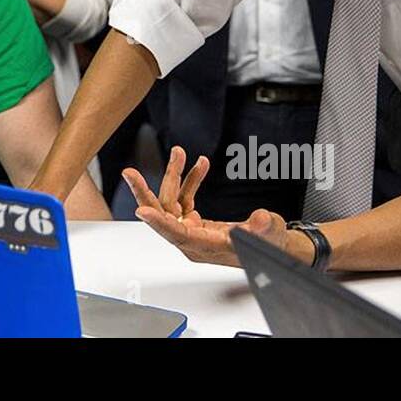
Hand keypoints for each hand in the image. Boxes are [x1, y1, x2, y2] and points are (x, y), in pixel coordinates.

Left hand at [123, 145, 289, 266]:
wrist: (270, 243)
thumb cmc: (269, 244)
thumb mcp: (270, 234)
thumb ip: (263, 228)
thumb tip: (259, 220)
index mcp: (205, 247)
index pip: (176, 235)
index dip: (159, 222)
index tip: (142, 210)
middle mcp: (193, 240)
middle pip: (162, 215)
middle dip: (146, 192)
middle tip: (130, 173)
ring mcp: (192, 230)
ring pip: (172, 201)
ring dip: (175, 175)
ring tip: (179, 153)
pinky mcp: (195, 222)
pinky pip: (185, 198)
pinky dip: (191, 180)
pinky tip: (200, 165)